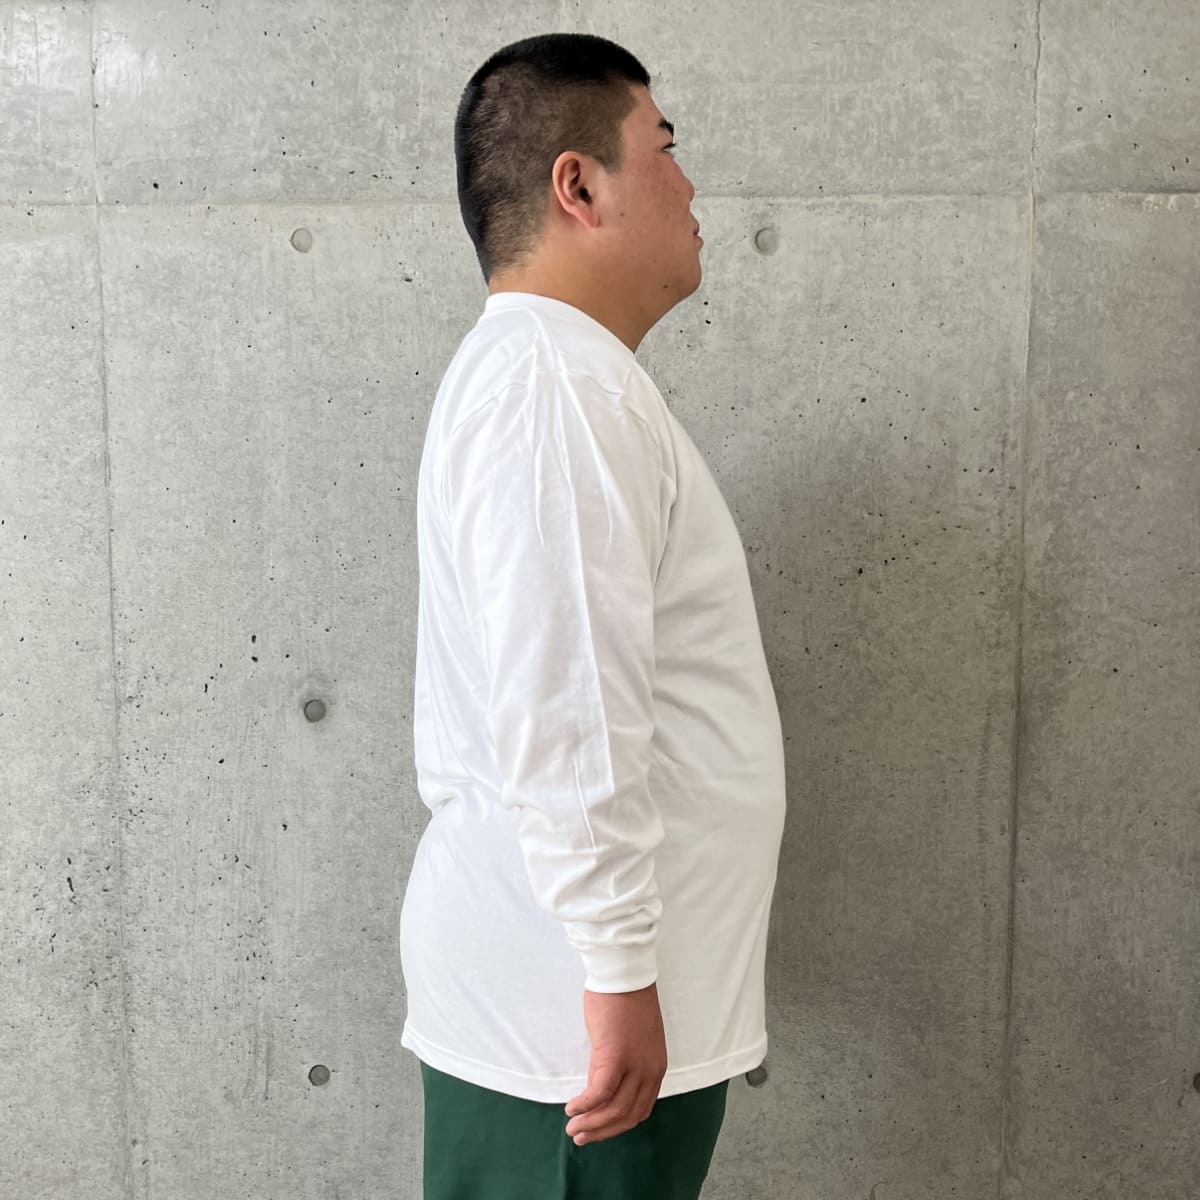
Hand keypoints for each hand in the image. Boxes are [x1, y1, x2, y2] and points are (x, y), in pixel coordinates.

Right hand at [563, 981, 667, 1145]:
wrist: (624, 975)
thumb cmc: (625, 1000)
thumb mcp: (632, 1040)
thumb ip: (622, 1066)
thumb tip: (601, 1089)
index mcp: (656, 1068)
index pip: (640, 1110)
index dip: (617, 1125)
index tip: (599, 1129)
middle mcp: (649, 1071)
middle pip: (627, 1116)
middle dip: (602, 1131)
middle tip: (581, 1137)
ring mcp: (634, 1065)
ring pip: (614, 1110)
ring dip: (591, 1124)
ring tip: (573, 1127)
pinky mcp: (616, 1056)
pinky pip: (600, 1092)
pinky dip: (585, 1105)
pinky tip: (572, 1108)